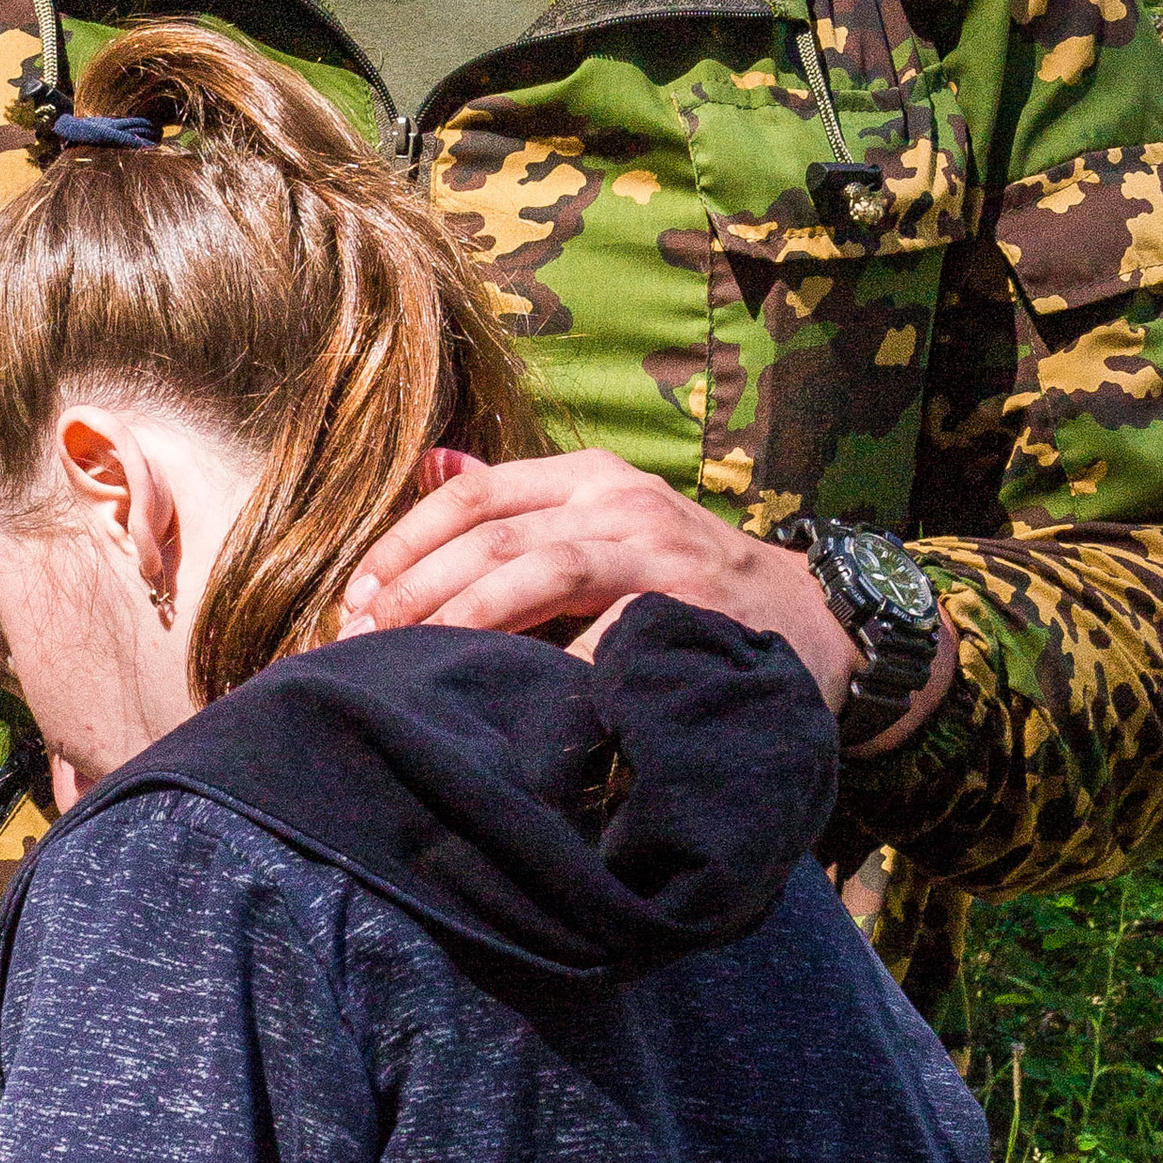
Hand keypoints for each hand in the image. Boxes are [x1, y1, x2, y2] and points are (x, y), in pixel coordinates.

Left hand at [338, 448, 861, 710]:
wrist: (808, 621)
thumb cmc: (685, 582)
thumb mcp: (606, 521)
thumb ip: (521, 504)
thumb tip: (429, 465)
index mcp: (590, 477)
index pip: (472, 495)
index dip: (402, 545)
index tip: (354, 599)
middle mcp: (620, 500)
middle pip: (490, 537)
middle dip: (413, 593)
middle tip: (362, 645)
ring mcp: (657, 552)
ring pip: (535, 573)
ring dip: (459, 621)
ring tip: (408, 662)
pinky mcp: (685, 607)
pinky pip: (598, 638)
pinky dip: (545, 669)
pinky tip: (503, 697)